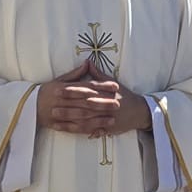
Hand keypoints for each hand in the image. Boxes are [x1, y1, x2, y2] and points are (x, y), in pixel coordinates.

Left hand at [35, 62, 151, 138]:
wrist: (140, 112)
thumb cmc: (125, 95)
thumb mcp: (113, 83)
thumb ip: (98, 74)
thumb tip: (87, 62)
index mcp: (105, 92)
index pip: (86, 90)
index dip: (72, 90)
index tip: (58, 89)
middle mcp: (105, 104)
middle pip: (83, 105)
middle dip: (67, 106)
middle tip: (51, 106)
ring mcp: (105, 117)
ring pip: (84, 119)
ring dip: (68, 119)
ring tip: (54, 118)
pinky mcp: (106, 128)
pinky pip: (89, 129)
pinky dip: (77, 130)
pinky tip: (66, 129)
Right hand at [36, 59, 118, 135]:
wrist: (27, 106)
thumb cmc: (46, 91)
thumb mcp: (59, 80)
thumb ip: (75, 74)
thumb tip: (88, 63)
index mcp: (64, 88)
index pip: (86, 86)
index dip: (101, 86)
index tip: (115, 86)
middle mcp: (62, 100)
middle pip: (86, 102)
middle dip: (103, 103)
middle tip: (118, 104)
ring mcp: (60, 113)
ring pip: (81, 116)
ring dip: (97, 118)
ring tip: (112, 118)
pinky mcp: (58, 124)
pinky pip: (74, 128)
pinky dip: (87, 129)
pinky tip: (98, 130)